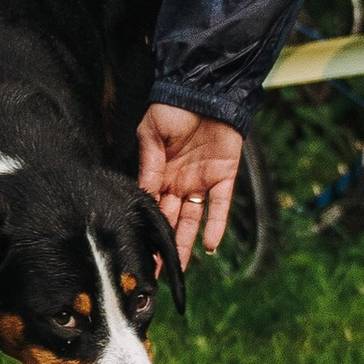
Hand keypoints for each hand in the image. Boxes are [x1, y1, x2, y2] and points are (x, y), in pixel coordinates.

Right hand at [138, 104, 246, 261]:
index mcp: (159, 172)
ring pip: (193, 220)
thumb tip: (142, 197)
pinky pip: (220, 206)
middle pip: (171, 221)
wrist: (204, 90)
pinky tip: (210, 246)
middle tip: (155, 273)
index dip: (147, 230)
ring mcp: (201, 181)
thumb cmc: (172, 107)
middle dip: (163, 246)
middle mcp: (179, 182)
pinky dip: (216, 225)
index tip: (139, 253)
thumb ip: (148, 167)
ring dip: (187, 244)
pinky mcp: (224, 176)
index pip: (152, 208)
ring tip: (181, 269)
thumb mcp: (151, 135)